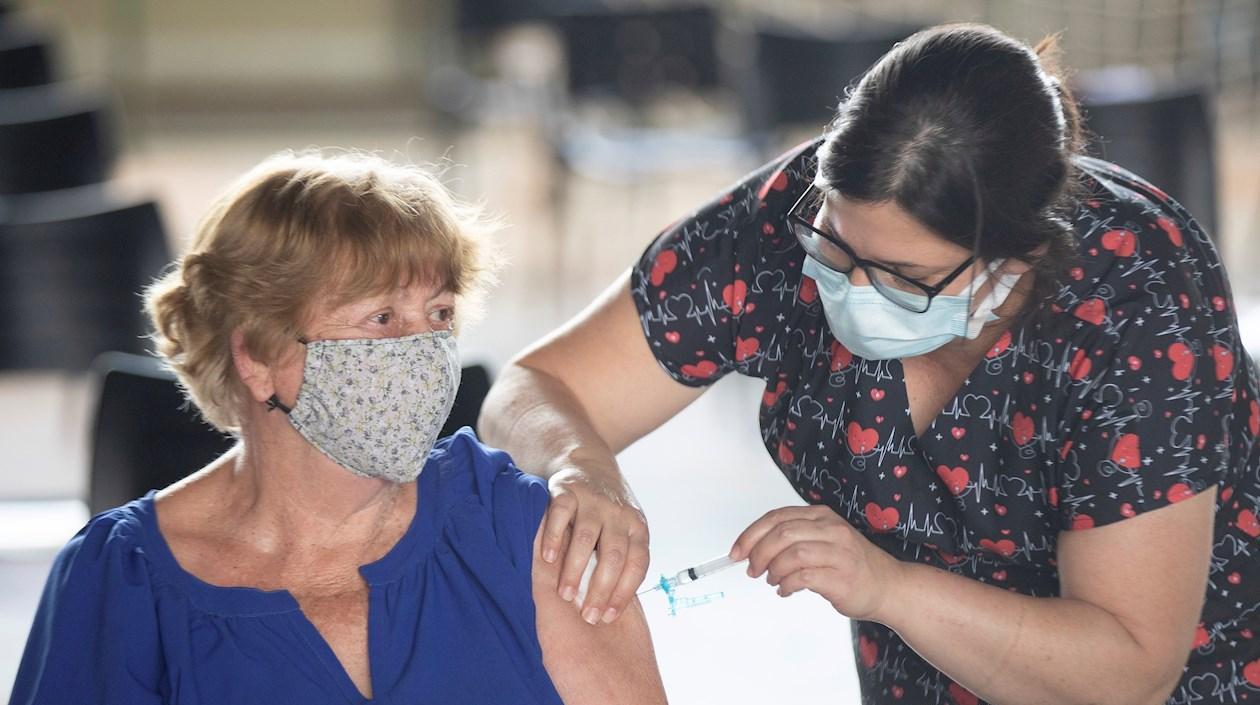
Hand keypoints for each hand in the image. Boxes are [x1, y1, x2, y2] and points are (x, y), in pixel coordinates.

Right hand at [542, 466, 649, 624]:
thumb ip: (620, 560)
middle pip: (614, 555)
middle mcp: (618, 513)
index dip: (624, 592)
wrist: (588, 464)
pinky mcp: (567, 490)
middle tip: (587, 615)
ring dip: (575, 569)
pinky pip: (560, 515)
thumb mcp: (623, 531)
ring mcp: (593, 500)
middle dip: (601, 589)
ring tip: (566, 595)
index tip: (608, 617)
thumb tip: (609, 609)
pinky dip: (553, 537)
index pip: (637, 564)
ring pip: (586, 538)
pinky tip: (547, 559)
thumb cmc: (606, 512)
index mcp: (637, 527)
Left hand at [730, 505, 902, 619]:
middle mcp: (830, 530)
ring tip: (772, 580)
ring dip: (773, 569)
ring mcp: (838, 552)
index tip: (737, 551)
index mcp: (821, 516)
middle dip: (758, 552)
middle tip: (751, 569)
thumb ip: (793, 538)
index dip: (751, 534)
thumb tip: (753, 549)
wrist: (889, 586)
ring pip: (792, 553)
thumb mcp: (823, 539)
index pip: (777, 517)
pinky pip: (803, 577)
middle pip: (782, 533)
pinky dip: (787, 584)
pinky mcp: (841, 577)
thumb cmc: (851, 565)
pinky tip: (785, 590)